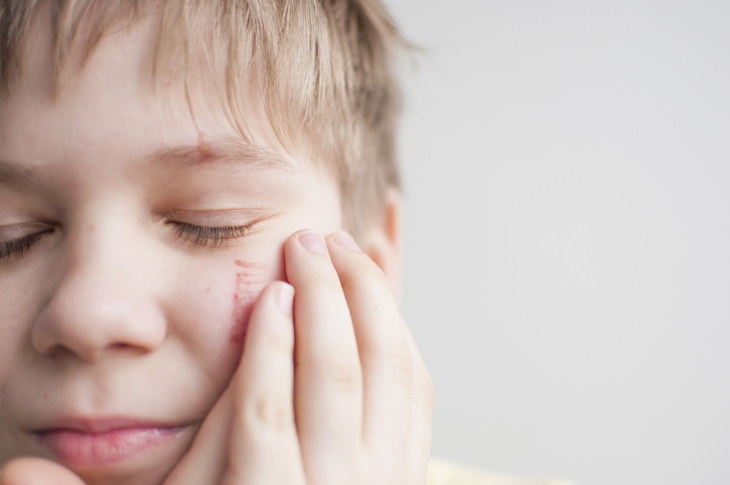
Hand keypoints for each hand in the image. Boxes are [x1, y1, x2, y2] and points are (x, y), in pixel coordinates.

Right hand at [1, 230, 433, 484]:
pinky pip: (416, 396)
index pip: (265, 413)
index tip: (272, 287)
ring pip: (388, 376)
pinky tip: (384, 304)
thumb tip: (14, 473)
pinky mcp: (407, 470)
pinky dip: (402, 341)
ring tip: (349, 252)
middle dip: (325, 297)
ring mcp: (379, 481)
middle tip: (310, 242)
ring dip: (372, 304)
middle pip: (335, 377)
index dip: (269, 343)